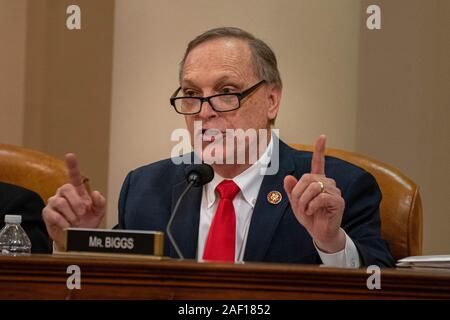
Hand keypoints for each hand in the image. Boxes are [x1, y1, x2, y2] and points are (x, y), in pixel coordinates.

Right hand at [42, 153, 105, 249]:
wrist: (77, 238)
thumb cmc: (87, 222)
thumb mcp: (98, 212)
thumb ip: (100, 202)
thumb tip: (95, 193)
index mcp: (77, 191)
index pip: (74, 175)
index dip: (72, 165)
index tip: (70, 155)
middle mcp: (64, 194)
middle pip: (66, 188)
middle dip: (76, 202)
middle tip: (82, 214)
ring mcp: (54, 202)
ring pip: (60, 202)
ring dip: (70, 214)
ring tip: (75, 222)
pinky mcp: (47, 213)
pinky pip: (53, 214)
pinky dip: (63, 222)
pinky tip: (67, 226)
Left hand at [284, 135, 345, 252]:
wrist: (319, 233)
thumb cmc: (309, 217)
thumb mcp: (296, 203)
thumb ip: (292, 190)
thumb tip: (288, 177)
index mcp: (318, 181)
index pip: (319, 163)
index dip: (320, 150)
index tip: (322, 136)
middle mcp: (328, 183)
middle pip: (308, 178)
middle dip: (298, 193)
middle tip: (300, 206)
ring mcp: (335, 191)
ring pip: (313, 187)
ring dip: (304, 200)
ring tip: (307, 210)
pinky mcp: (338, 201)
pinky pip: (321, 196)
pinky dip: (312, 205)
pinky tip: (312, 211)